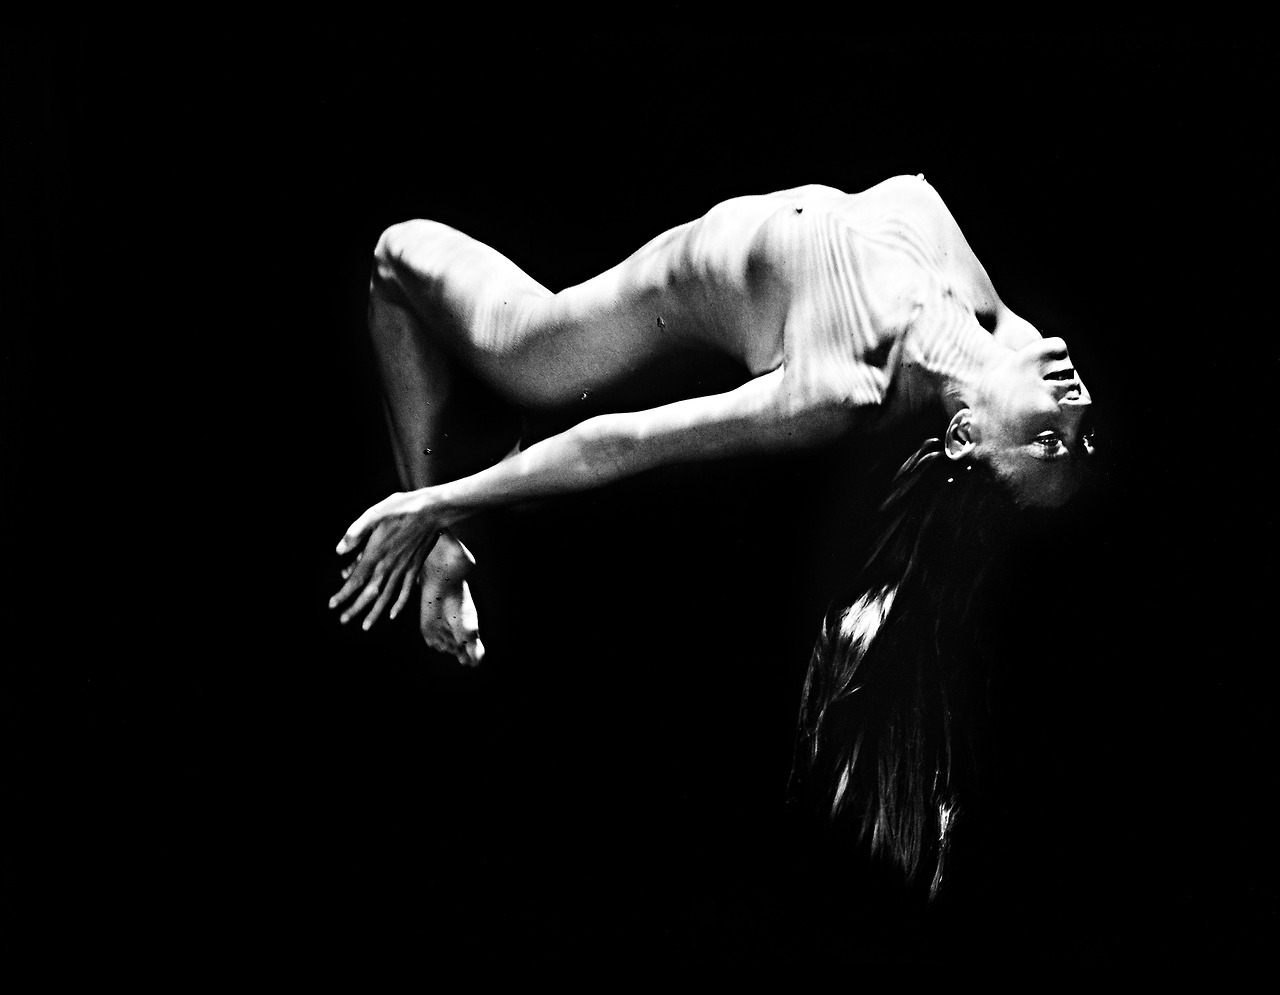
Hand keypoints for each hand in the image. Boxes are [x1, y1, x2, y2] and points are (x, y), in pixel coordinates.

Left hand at [330, 490, 441, 630]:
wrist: (432, 511)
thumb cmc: (401, 508)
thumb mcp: (374, 513)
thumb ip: (356, 532)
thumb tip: (339, 550)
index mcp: (375, 553)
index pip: (355, 580)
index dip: (343, 594)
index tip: (332, 605)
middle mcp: (388, 566)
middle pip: (369, 593)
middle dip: (355, 608)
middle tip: (343, 621)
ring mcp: (403, 568)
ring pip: (387, 596)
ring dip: (375, 612)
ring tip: (366, 626)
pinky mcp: (415, 567)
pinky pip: (406, 591)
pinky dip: (399, 604)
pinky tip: (393, 614)